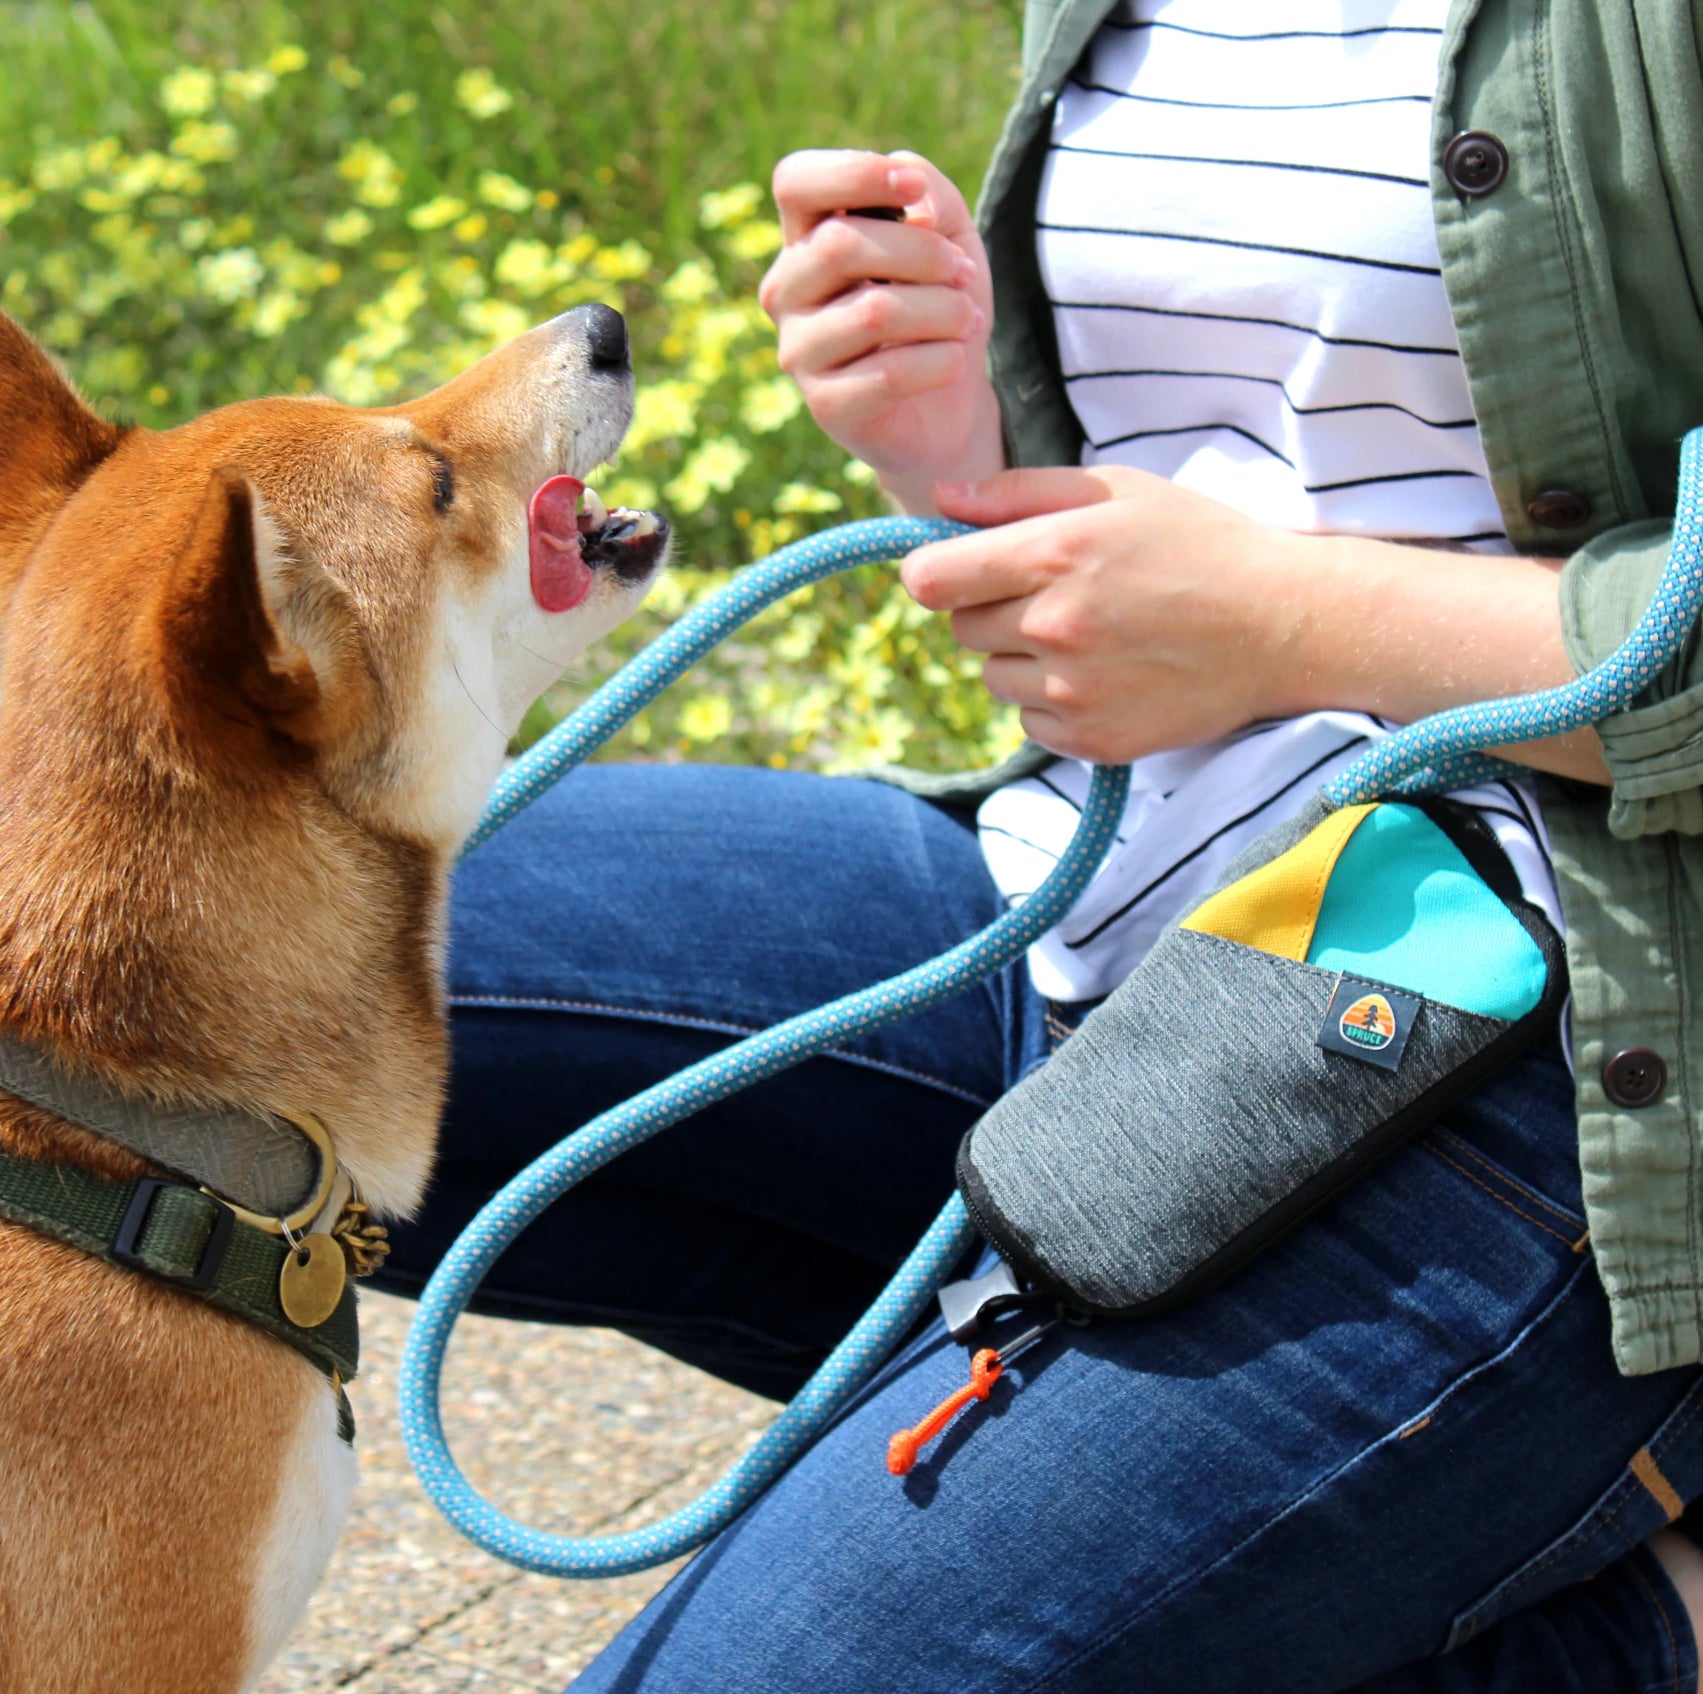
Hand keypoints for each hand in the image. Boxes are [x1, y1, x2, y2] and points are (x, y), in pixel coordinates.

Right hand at [759, 149, 1003, 512]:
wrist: (949, 405)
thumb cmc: (939, 308)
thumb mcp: (952, 237)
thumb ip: (934, 195)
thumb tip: (912, 197)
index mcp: (805, 239)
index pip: (795, 183)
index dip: (854, 173)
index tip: (912, 187)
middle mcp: (786, 291)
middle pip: (839, 246)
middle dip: (923, 254)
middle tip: (964, 274)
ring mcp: (798, 352)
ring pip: (872, 313)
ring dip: (943, 312)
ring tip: (967, 321)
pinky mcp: (826, 406)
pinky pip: (889, 374)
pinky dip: (942, 362)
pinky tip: (956, 363)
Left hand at [902, 466, 1303, 761]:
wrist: (1283, 624)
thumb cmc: (1199, 544)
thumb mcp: (1115, 490)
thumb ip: (1018, 493)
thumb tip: (941, 500)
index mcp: (1051, 554)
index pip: (928, 581)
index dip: (939, 572)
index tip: (966, 570)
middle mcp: (1052, 625)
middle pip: (961, 630)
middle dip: (992, 611)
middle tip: (1059, 596)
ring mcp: (1071, 690)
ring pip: (994, 678)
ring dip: (1023, 660)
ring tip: (1093, 636)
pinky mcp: (1092, 738)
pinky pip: (1030, 723)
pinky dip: (1054, 704)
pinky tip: (1108, 675)